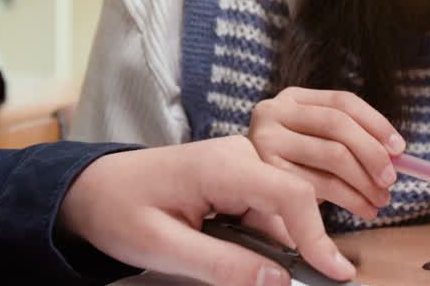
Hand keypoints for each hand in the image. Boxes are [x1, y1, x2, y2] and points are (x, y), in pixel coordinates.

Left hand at [60, 136, 355, 285]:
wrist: (91, 189)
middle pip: (290, 207)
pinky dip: (259, 240)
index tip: (337, 274)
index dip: (318, 238)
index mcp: (222, 165)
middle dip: (297, 248)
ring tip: (210, 255)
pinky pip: (264, 212)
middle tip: (297, 280)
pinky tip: (222, 250)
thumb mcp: (164, 248)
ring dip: (270, 248)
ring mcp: (240, 164)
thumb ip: (222, 266)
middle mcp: (240, 156)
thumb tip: (278, 284)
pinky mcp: (236, 177)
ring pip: (279, 214)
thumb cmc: (118, 211)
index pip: (291, 196)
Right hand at [249, 87, 404, 222]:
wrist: (239, 189)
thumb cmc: (290, 167)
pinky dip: (350, 198)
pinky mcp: (266, 171)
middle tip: (391, 179)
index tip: (400, 148)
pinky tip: (364, 208)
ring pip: (333, 154)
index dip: (376, 123)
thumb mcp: (313, 141)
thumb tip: (396, 153)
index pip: (343, 101)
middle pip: (338, 124)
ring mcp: (266, 139)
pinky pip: (320, 184)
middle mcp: (274, 111)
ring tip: (381, 200)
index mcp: (292, 98)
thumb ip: (347, 140)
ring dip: (366, 181)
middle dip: (373, 153)